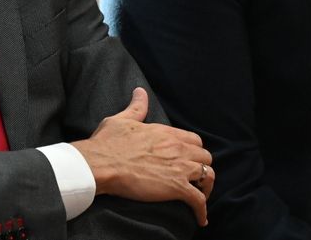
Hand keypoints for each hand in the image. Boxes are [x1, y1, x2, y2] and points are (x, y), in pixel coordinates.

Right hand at [70, 87, 214, 225]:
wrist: (101, 163)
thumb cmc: (108, 142)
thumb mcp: (121, 119)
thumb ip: (136, 107)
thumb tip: (140, 91)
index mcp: (166, 133)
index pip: (193, 140)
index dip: (193, 149)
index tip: (187, 157)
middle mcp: (177, 148)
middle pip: (205, 156)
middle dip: (202, 166)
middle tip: (193, 176)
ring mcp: (179, 168)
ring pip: (208, 176)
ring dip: (206, 186)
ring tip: (200, 194)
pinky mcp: (176, 187)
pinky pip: (199, 200)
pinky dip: (202, 210)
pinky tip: (200, 218)